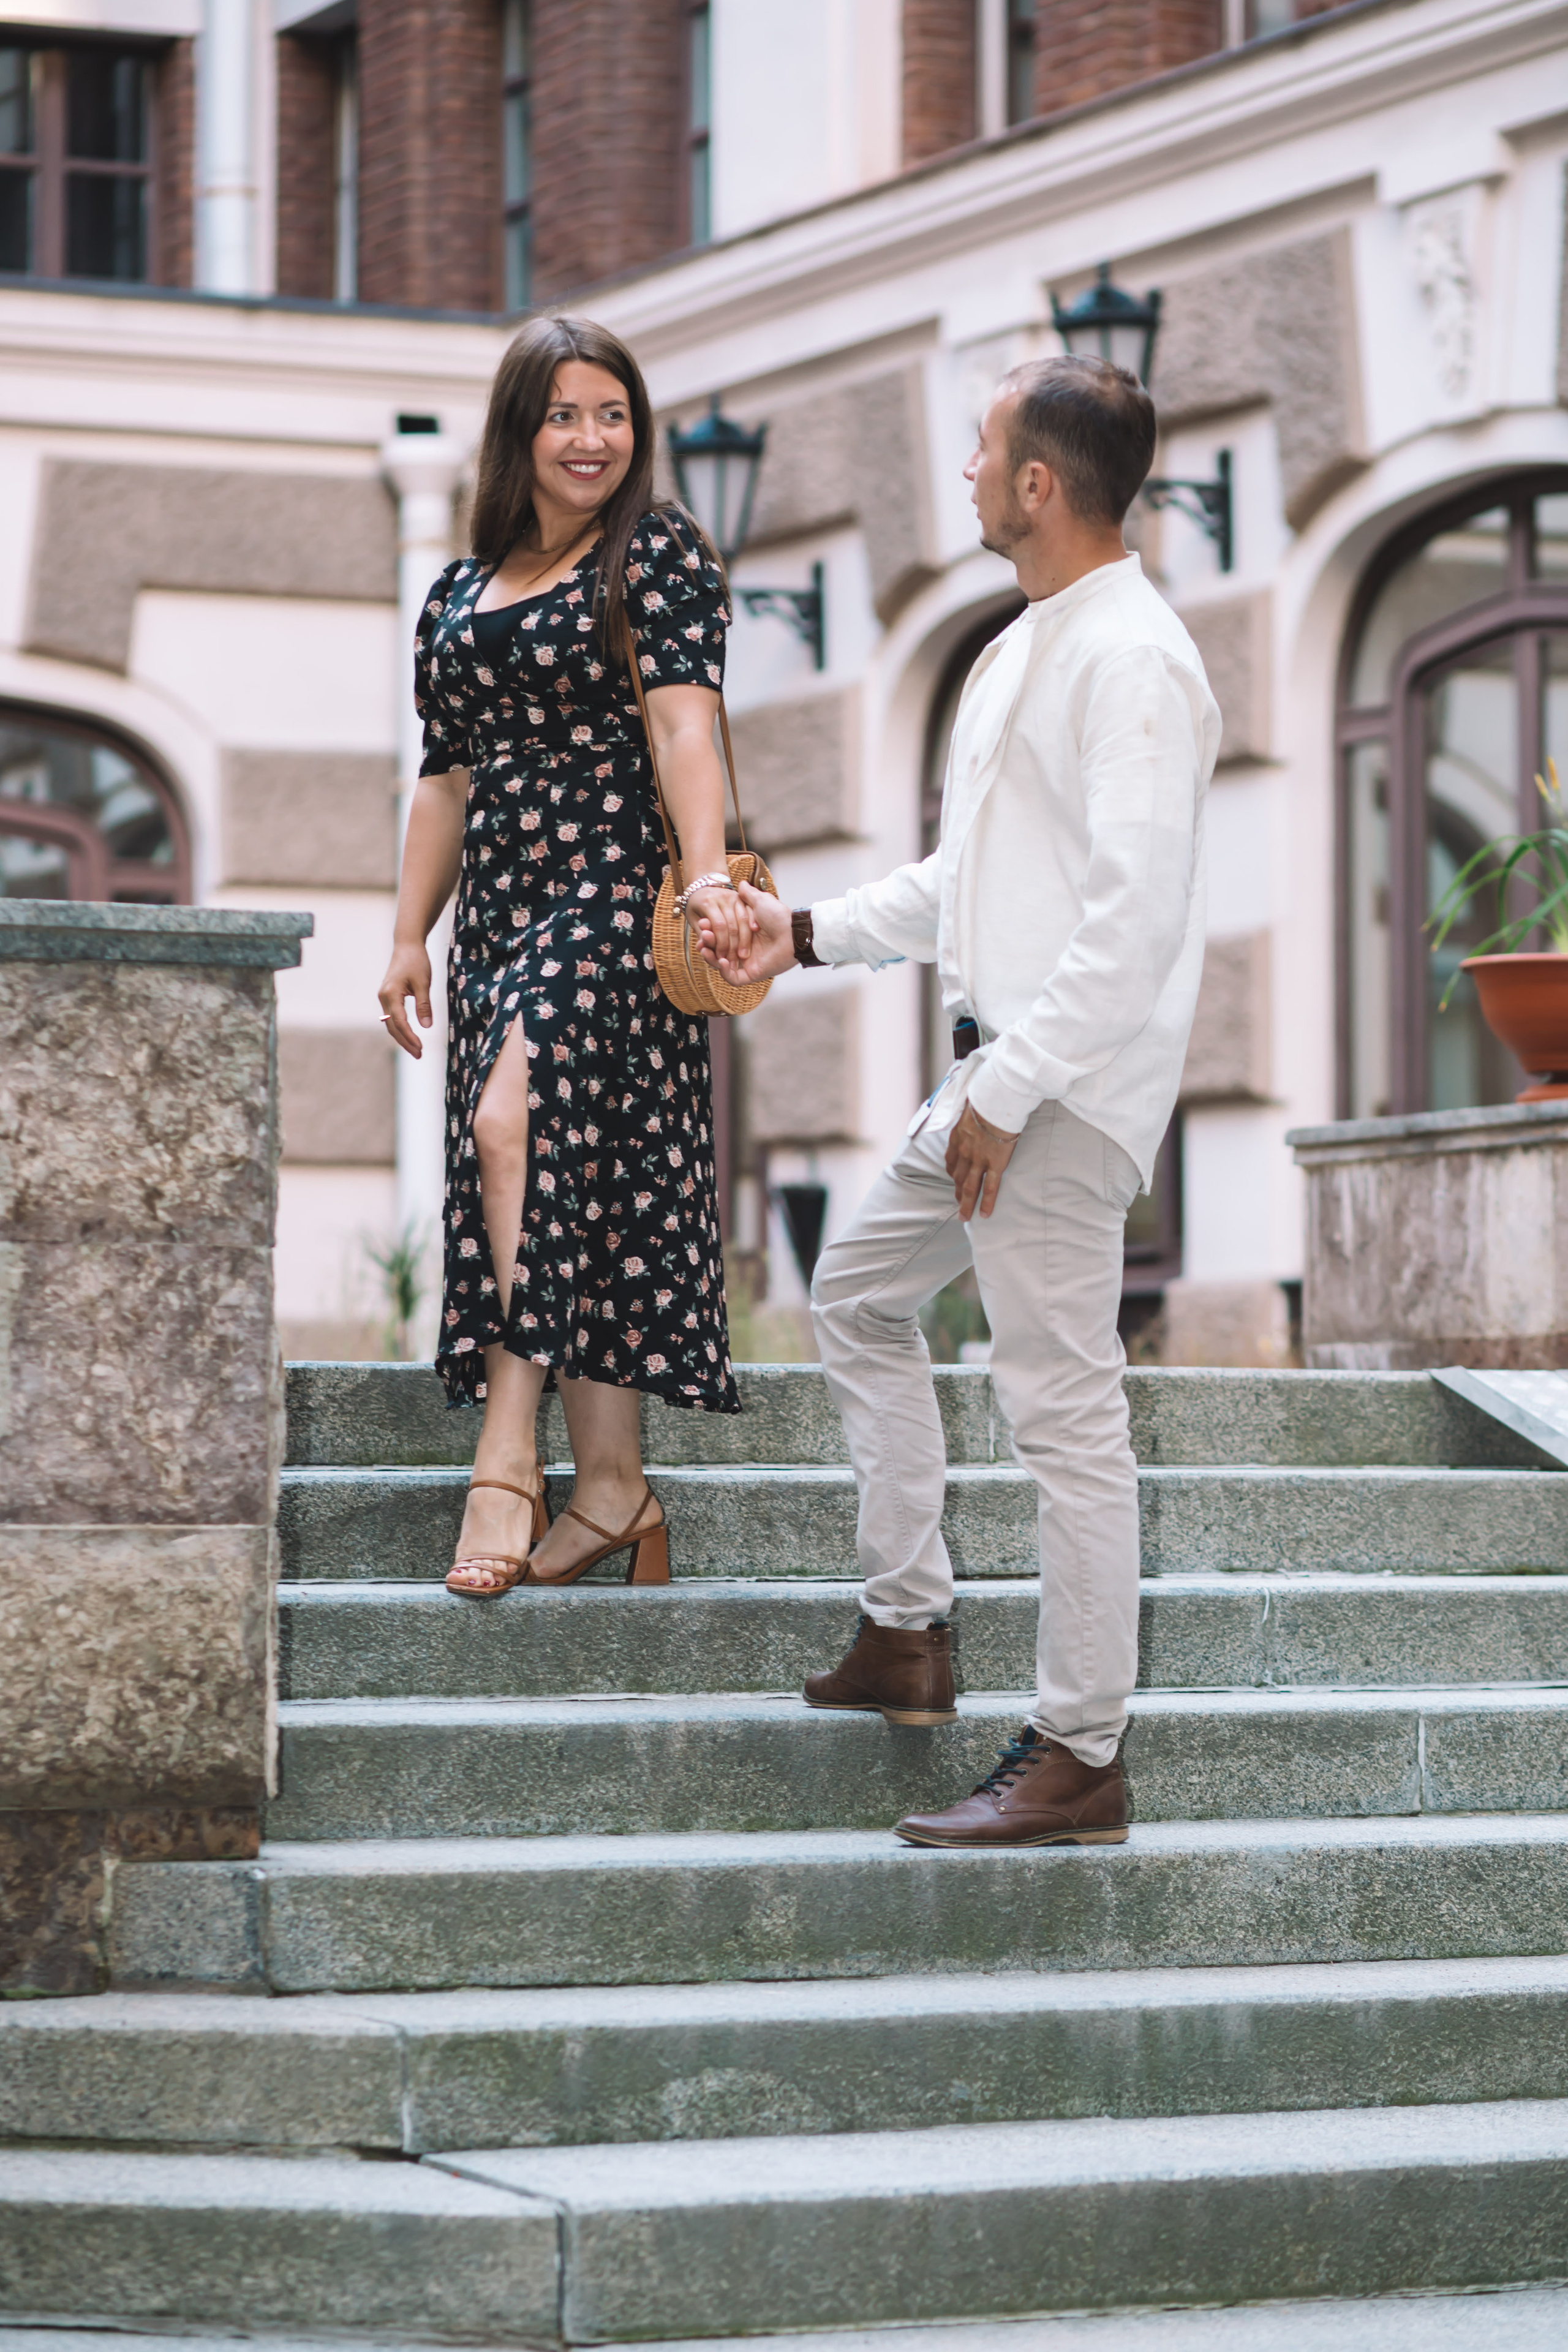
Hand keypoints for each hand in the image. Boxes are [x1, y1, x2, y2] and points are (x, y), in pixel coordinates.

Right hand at [378, 939, 432, 1057]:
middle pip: (393, 1027)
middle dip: (405, 1042)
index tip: (421, 1048)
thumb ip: (424, 1005)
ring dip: (402, 1038)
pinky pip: (392, 1017)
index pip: (400, 1022)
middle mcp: (384, 997)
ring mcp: (384, 998)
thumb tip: (427, 1026)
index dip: (410, 1037)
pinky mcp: (388, 997)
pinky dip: (400, 1029)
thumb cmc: (416, 961)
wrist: (407, 945)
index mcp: (391, 994)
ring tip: (416, 1050)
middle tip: (419, 1055)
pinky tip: (409, 1036)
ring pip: (391, 1024)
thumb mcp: (424, 983)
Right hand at [697, 881, 795, 983]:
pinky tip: (721, 960)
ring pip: (721, 966)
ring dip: (710, 957)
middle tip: (703, 936)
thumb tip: (740, 884)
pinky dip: (724, 971)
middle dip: (707, 943)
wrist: (792, 932)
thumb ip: (748, 894)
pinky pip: (733, 978)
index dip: (709, 930)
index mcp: (743, 934)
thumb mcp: (760, 901)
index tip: (702, 924)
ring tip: (705, 947)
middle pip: (717, 951)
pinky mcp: (752, 974)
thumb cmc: (779, 916)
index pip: (719, 935)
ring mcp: (747, 963)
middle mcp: (743, 949)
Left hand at [945, 1100, 1017, 1219]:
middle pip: (958, 1176)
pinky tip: (984, 1214)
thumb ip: (970, 1114)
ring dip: (965, 1203)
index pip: (951, 1159)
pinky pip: (990, 1187)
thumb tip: (973, 1110)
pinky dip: (986, 1203)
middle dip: (957, 1190)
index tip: (953, 1177)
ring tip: (964, 1216)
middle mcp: (964, 1151)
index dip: (952, 1171)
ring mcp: (979, 1159)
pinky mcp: (995, 1164)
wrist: (998, 1101)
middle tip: (958, 1202)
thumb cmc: (987, 1098)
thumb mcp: (970, 1105)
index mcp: (958, 1136)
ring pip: (969, 1187)